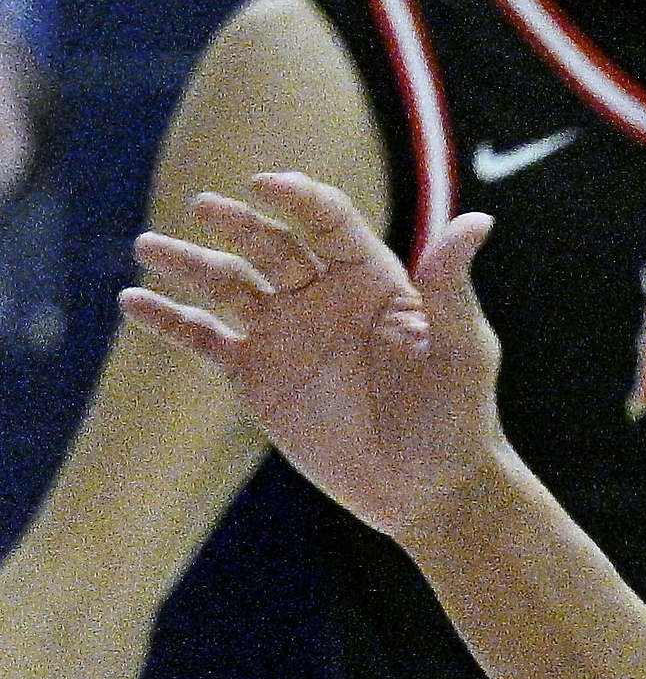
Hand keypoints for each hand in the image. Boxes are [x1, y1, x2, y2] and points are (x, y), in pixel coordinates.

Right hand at [124, 174, 504, 544]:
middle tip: (206, 208)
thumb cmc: (458, 419)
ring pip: (226, 284)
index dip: (299, 197)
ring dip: (188, 263)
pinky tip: (134, 302)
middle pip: (268, 244)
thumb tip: (478, 219)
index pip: (328, 220)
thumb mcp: (461, 351)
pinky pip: (203, 338)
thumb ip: (452, 287)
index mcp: (371, 281)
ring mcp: (283, 334)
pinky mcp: (255, 376)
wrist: (430, 491)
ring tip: (149, 247)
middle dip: (236, 224)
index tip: (267, 187)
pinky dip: (169, 320)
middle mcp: (321, 297)